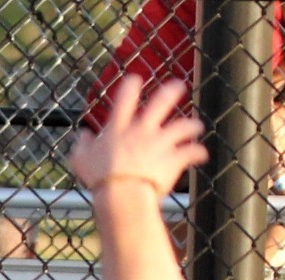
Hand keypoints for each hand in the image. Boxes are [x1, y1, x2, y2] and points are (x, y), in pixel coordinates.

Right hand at [70, 76, 207, 199]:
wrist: (123, 195)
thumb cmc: (100, 180)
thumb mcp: (82, 161)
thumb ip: (83, 146)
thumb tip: (83, 137)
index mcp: (119, 128)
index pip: (125, 98)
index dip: (131, 85)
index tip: (135, 79)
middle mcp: (142, 130)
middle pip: (160, 103)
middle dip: (171, 92)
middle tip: (178, 86)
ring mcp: (160, 143)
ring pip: (182, 126)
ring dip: (192, 125)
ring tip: (197, 126)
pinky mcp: (173, 159)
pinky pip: (191, 153)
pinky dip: (198, 152)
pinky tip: (202, 154)